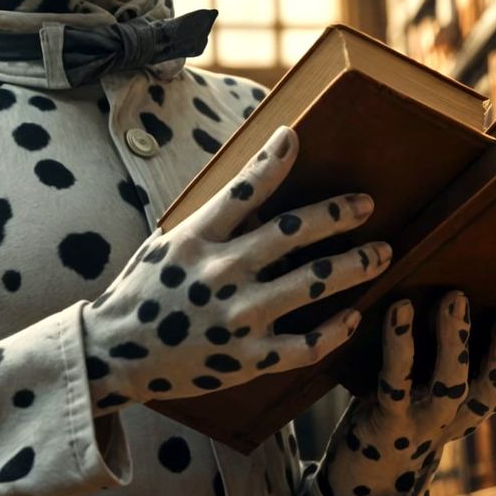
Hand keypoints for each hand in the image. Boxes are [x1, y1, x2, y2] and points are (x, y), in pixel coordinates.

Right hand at [79, 124, 391, 408]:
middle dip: (336, 215)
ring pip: (313, 283)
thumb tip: (255, 193)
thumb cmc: (142, 293)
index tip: (294, 137)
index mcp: (196, 239)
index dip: (271, 161)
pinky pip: (306, 344)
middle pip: (292, 233)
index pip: (243, 189)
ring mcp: (237, 317)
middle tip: (366, 204)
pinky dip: (335, 329)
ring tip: (380, 253)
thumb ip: (211, 224)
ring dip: (353, 264)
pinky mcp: (248, 358)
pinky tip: (352, 316)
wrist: (115, 355)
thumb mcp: (167, 246)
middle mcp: (220, 272)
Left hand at [322, 293, 495, 495]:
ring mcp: (421, 425)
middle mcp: (447, 423)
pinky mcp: (388, 423)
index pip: (494, 387)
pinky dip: (400, 345)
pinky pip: (398, 382)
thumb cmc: (385, 420)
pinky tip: (398, 312)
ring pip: (450, 385)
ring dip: (455, 341)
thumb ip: (430, 365)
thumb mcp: (414, 397)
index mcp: (460, 416)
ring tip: (453, 299)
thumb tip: (437, 304)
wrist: (357, 482)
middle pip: (482, 388)